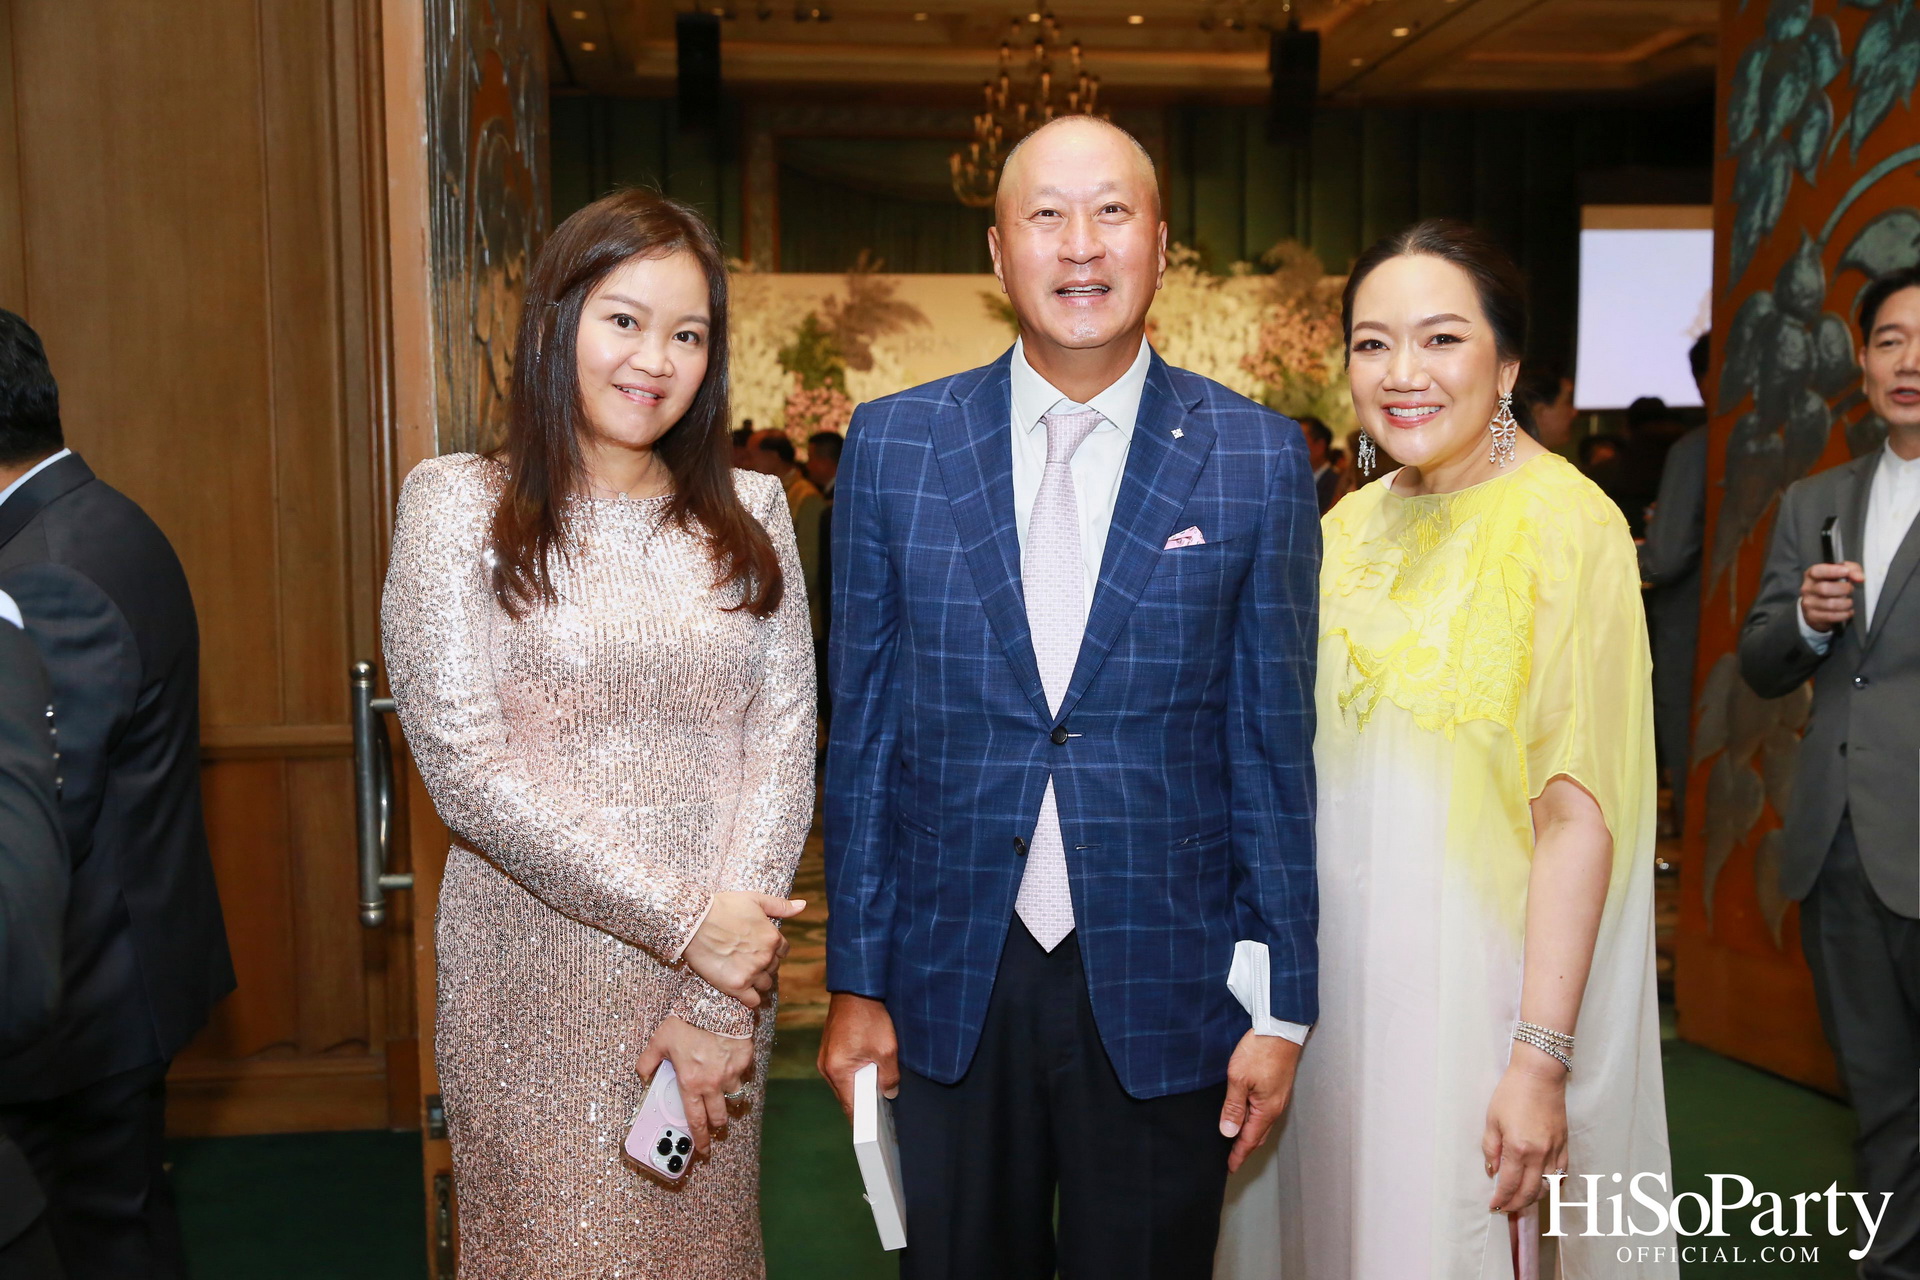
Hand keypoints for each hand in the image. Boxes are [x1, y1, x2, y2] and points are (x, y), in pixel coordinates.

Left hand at [636, 1015, 752, 1155]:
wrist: (714, 1004)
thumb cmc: (686, 1022)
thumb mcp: (659, 1041)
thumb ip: (647, 1062)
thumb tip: (642, 1075)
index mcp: (690, 1084)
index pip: (696, 1121)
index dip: (700, 1139)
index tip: (703, 1149)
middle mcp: (713, 1083)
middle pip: (719, 1117)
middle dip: (717, 1125)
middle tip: (716, 1126)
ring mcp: (731, 1073)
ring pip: (735, 1097)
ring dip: (729, 1099)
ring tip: (724, 1094)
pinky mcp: (744, 1060)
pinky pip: (743, 1074)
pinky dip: (738, 1074)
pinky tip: (731, 1066)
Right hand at [683, 891, 803, 1007]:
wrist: (694, 921)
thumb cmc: (723, 907)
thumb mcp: (755, 900)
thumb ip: (780, 906)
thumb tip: (802, 905)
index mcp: (773, 938)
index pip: (783, 951)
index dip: (771, 950)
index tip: (757, 948)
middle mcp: (766, 957)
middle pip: (773, 968)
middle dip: (763, 964)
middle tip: (745, 959)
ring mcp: (752, 973)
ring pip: (765, 985)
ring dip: (757, 981)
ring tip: (742, 973)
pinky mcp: (736, 986)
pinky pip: (752, 1001)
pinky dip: (749, 999)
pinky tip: (741, 991)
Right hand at [817, 992, 897, 1119]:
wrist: (857, 987)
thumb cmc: (869, 1016)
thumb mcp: (887, 1050)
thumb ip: (889, 1077)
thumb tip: (889, 1092)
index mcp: (837, 1071)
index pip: (850, 1107)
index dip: (863, 1122)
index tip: (875, 1134)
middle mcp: (826, 1067)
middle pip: (847, 1096)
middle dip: (865, 1103)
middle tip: (883, 1111)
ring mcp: (826, 1058)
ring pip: (846, 1083)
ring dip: (862, 1086)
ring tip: (880, 1088)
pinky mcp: (830, 1049)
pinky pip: (844, 1070)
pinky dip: (857, 1074)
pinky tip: (872, 1070)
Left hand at [1219, 1031, 1301, 1172]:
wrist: (1280, 1028)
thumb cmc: (1260, 1050)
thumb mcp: (1238, 1078)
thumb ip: (1233, 1107)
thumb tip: (1228, 1132)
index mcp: (1266, 1109)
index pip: (1249, 1140)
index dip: (1238, 1155)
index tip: (1230, 1167)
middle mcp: (1275, 1107)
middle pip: (1258, 1135)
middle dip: (1244, 1148)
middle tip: (1231, 1158)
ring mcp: (1279, 1097)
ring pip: (1262, 1123)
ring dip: (1250, 1134)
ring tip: (1236, 1140)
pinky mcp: (1278, 1086)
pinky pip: (1265, 1110)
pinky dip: (1255, 1120)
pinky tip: (1246, 1115)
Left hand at [1482, 1047, 1568, 1212]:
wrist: (1539, 1074)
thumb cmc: (1512, 1092)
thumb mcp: (1492, 1119)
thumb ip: (1490, 1148)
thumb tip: (1492, 1171)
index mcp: (1518, 1148)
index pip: (1509, 1185)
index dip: (1501, 1199)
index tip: (1494, 1206)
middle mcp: (1539, 1154)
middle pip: (1530, 1191)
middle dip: (1516, 1204)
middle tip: (1505, 1209)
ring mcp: (1555, 1150)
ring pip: (1547, 1186)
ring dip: (1534, 1198)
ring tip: (1522, 1200)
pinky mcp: (1564, 1144)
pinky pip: (1561, 1173)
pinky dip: (1552, 1185)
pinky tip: (1544, 1186)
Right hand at [1800, 561, 1863, 632]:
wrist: (1821, 605)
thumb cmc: (1834, 585)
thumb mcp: (1843, 573)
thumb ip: (1853, 571)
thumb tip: (1860, 578)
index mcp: (1811, 575)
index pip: (1817, 571)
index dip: (1832, 571)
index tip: (1846, 571)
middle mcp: (1807, 589)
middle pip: (1824, 588)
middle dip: (1843, 589)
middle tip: (1851, 589)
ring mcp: (1808, 603)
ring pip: (1830, 604)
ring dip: (1845, 603)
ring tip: (1850, 602)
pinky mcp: (1812, 617)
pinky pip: (1830, 616)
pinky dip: (1843, 614)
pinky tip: (1847, 612)